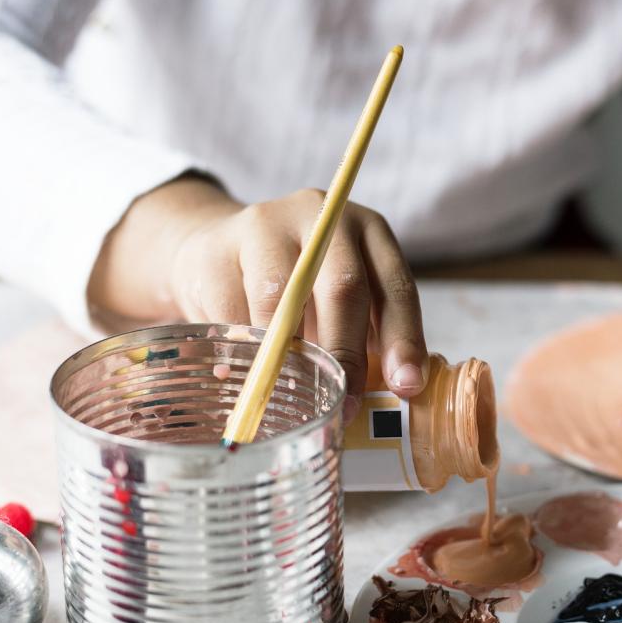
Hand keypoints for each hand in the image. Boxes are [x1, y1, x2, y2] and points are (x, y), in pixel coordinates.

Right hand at [88, 176, 428, 414]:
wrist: (218, 251)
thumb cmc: (298, 290)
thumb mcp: (341, 302)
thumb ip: (365, 338)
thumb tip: (387, 396)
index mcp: (368, 232)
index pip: (395, 288)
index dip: (403, 340)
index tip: (406, 386)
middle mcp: (322, 218)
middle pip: (343, 287)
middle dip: (346, 355)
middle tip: (345, 404)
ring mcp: (265, 226)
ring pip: (280, 299)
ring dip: (287, 356)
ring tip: (290, 395)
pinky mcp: (216, 248)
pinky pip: (231, 311)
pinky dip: (241, 352)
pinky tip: (242, 377)